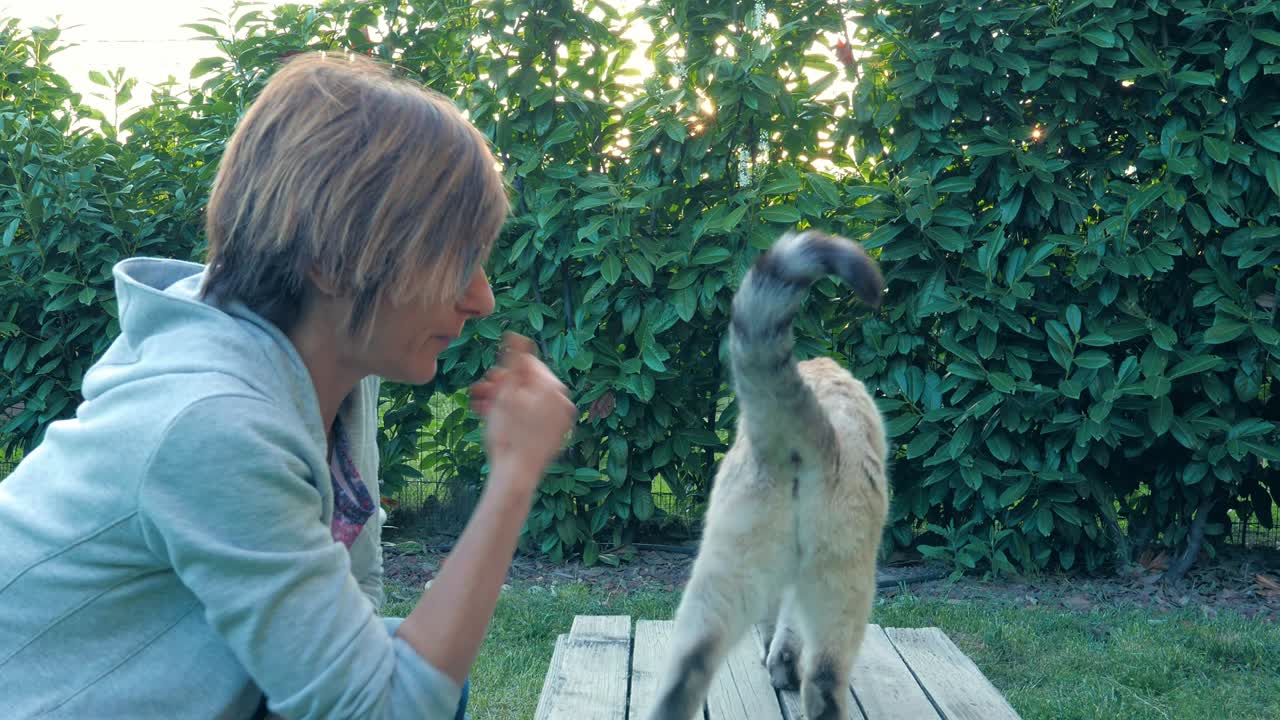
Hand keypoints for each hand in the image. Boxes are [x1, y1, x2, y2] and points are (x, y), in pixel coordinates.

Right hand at [470, 333, 575, 486]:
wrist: (515, 475)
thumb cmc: (508, 434)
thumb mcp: (506, 391)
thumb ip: (513, 360)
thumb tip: (517, 334)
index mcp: (554, 387)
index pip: (528, 364)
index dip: (504, 370)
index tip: (488, 381)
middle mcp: (562, 402)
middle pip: (527, 384)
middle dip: (500, 386)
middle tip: (478, 394)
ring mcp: (559, 422)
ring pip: (527, 402)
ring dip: (502, 401)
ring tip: (481, 409)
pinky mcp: (553, 437)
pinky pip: (532, 419)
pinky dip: (515, 417)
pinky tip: (494, 422)